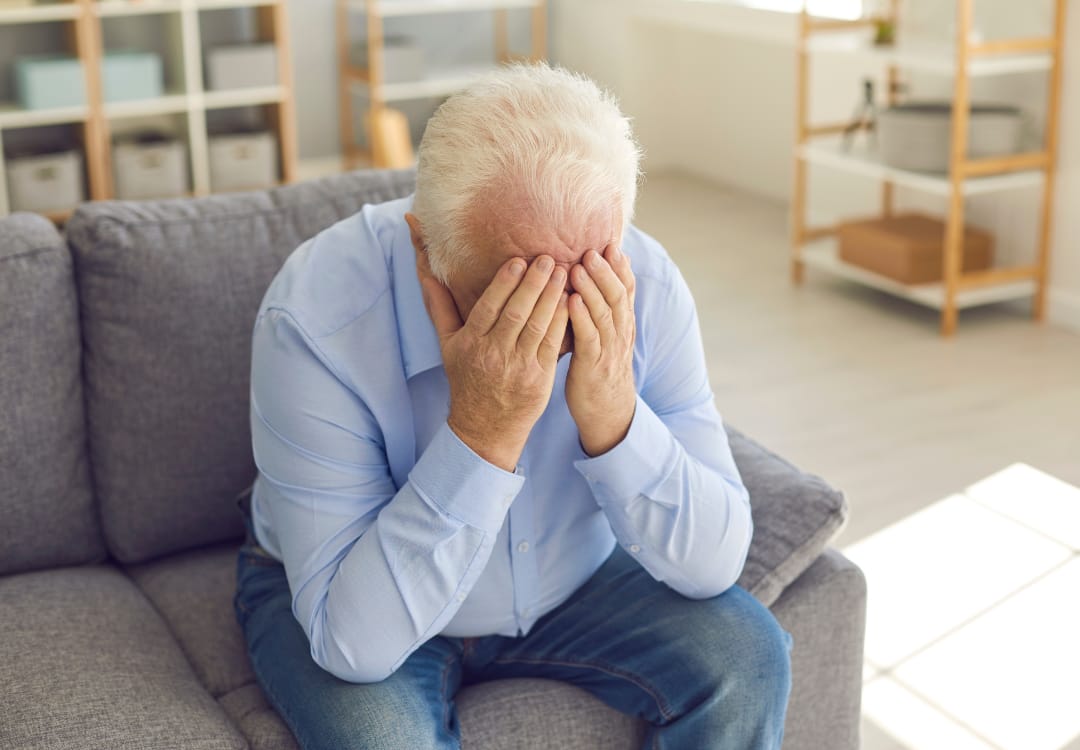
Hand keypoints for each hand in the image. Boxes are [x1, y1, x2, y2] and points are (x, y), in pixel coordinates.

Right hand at [421, 256, 568, 471]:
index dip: (505, 283)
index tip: (518, 261)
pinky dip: (562, 321)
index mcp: (471, 343)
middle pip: (516, 313)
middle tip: (547, 258)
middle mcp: (494, 354)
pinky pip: (552, 344)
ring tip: (561, 272)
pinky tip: (569, 301)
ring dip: (551, 297)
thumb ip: (440, 308)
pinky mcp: (539, 378)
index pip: (489, 307)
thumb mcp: (448, 346)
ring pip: (537, 325)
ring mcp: (518, 367)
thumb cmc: (467, 379)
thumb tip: (428, 275)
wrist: (485, 426)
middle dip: (533, 283)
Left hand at [566, 245, 636, 456]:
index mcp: (624, 325)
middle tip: (592, 250)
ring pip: (605, 313)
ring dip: (592, 288)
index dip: (620, 267)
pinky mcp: (594, 366)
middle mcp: (621, 334)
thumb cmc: (599, 370)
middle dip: (606, 271)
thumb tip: (592, 280)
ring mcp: (610, 350)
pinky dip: (581, 317)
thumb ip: (601, 311)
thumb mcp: (605, 337)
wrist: (607, 412)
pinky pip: (589, 337)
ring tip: (578, 266)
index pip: (627, 290)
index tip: (611, 245)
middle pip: (618, 296)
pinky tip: (570, 300)